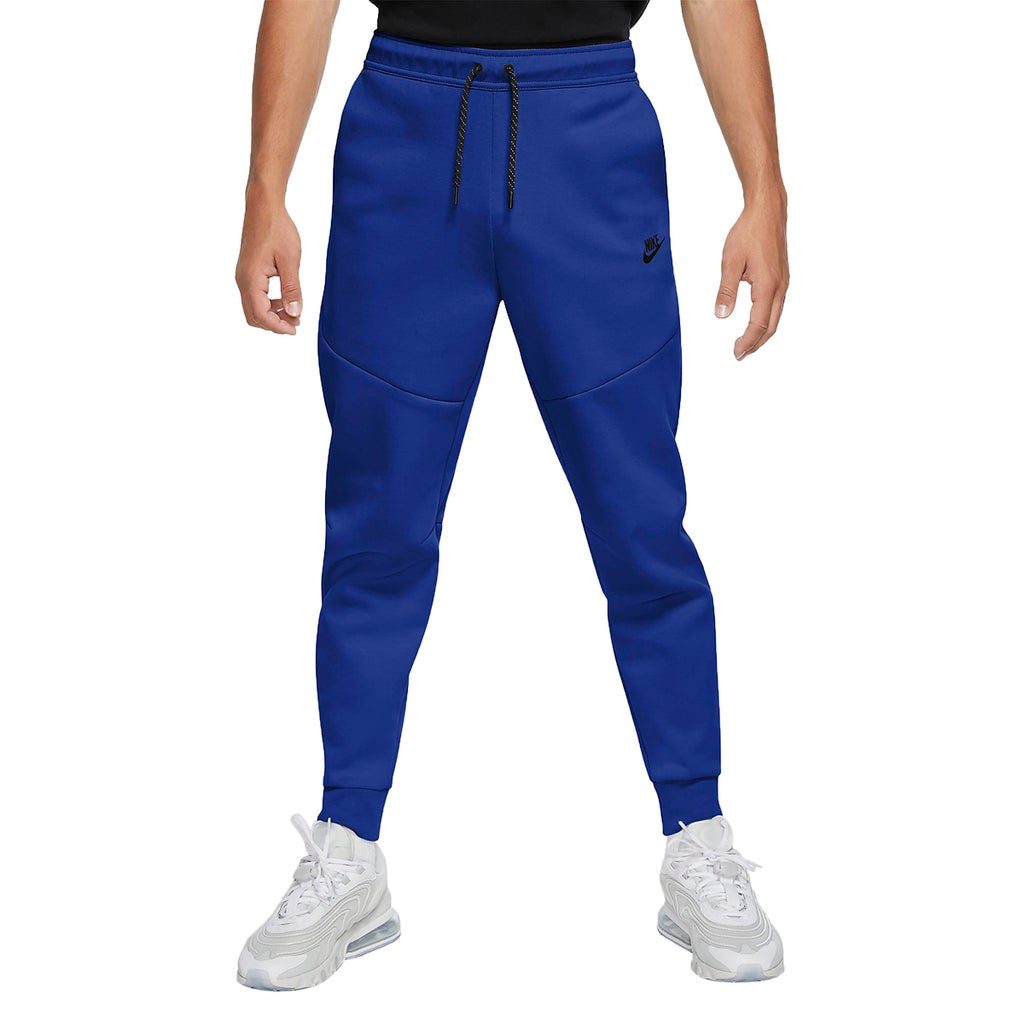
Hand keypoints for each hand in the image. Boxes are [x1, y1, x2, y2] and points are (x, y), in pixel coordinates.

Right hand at [235, 190, 302, 334]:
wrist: (263, 207)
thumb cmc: (277, 229)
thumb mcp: (290, 260)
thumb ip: (292, 288)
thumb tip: (294, 313)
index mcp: (251, 279)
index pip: (261, 315)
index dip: (279, 326)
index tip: (296, 328)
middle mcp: (242, 281)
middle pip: (253, 317)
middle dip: (274, 324)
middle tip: (296, 322)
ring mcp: (243, 277)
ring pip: (253, 309)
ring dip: (272, 315)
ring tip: (293, 312)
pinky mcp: (247, 273)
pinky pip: (254, 297)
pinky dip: (269, 305)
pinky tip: (285, 300)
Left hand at [715, 196, 788, 360]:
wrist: (767, 211)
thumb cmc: (749, 232)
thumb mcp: (730, 262)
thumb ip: (726, 291)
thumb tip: (720, 315)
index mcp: (767, 286)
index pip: (758, 324)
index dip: (747, 342)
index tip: (736, 353)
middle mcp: (779, 287)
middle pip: (770, 326)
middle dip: (756, 343)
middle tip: (740, 354)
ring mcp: (783, 282)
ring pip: (775, 317)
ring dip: (762, 333)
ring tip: (747, 343)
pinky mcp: (781, 277)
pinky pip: (776, 306)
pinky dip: (766, 320)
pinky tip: (756, 321)